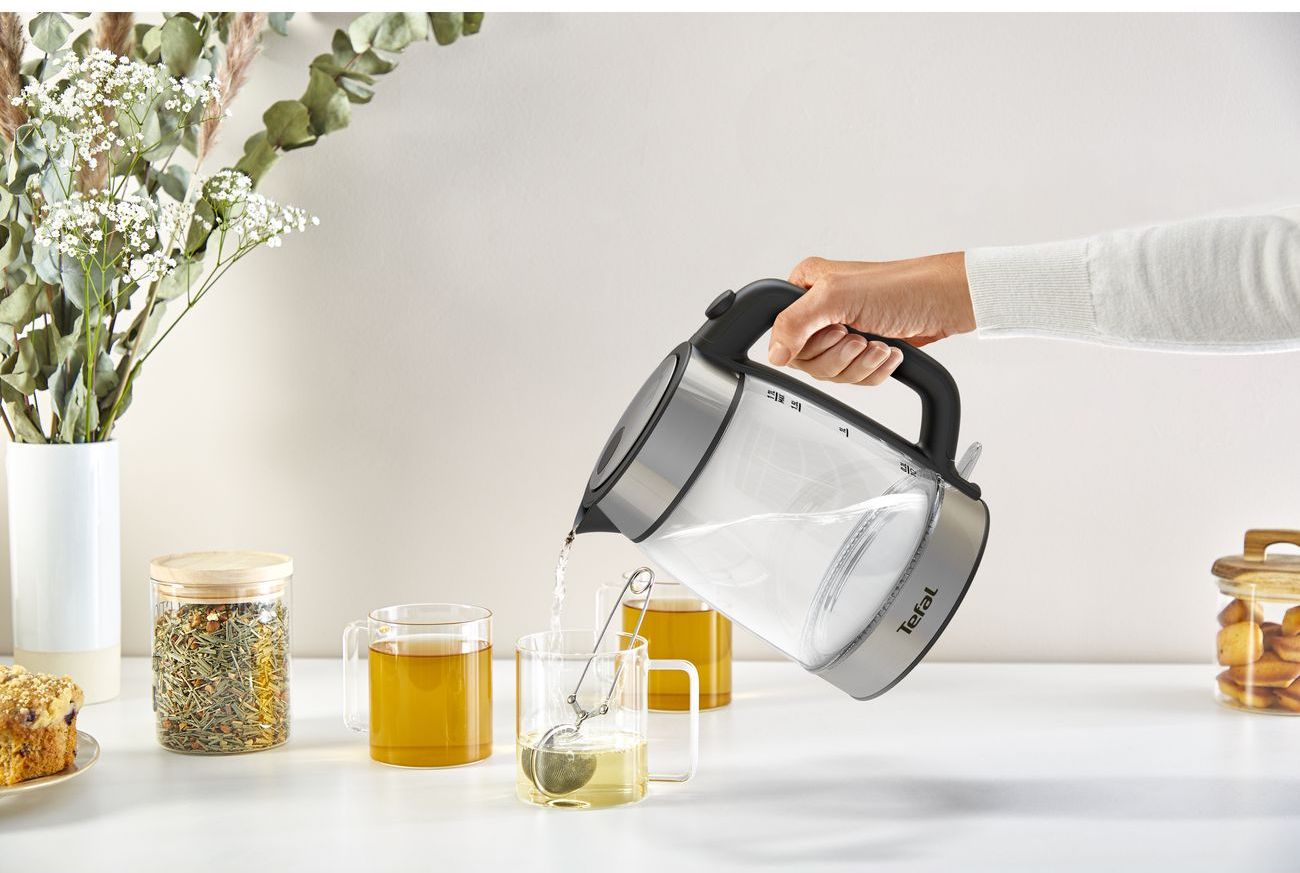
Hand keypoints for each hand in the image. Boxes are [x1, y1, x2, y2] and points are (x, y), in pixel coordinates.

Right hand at [768, 253, 975, 384]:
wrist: (948, 301)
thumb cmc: (902, 287)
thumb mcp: (838, 297)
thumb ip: (795, 322)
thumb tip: (773, 354)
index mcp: (805, 286)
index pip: (782, 334)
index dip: (808, 344)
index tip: (835, 333)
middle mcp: (820, 308)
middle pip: (806, 360)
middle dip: (839, 357)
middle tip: (859, 338)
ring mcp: (842, 329)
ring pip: (831, 372)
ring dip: (860, 365)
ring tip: (879, 344)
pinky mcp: (863, 348)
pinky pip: (854, 377)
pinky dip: (874, 371)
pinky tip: (888, 351)